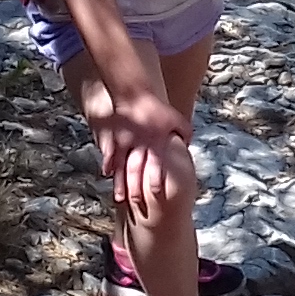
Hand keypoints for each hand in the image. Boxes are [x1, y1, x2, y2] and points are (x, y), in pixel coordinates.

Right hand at [93, 88, 194, 221]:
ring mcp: (124, 142)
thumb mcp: (176, 118)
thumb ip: (183, 132)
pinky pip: (110, 153)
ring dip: (120, 183)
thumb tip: (187, 144)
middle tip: (135, 203)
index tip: (156, 193)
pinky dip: (108, 164)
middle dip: (135, 188)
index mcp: (155, 141)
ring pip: (121, 167)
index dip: (155, 179)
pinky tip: (107, 174)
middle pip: (136, 170)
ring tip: (119, 198)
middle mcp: (139, 144)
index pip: (155, 165)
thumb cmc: (156, 107)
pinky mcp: (114, 137)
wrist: (134, 92)